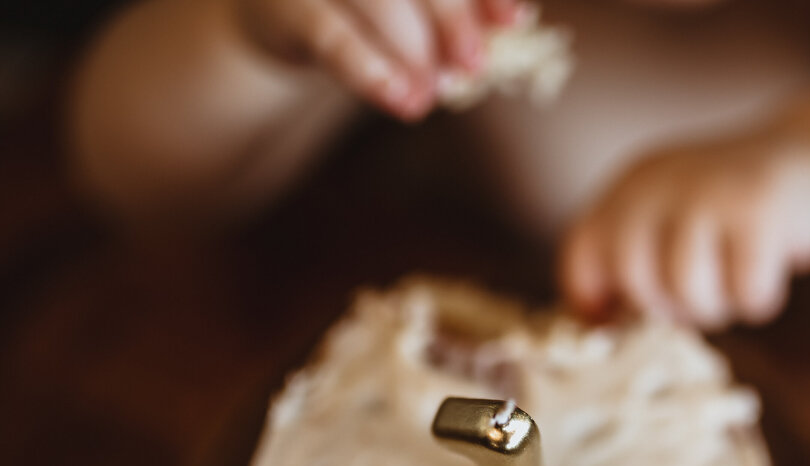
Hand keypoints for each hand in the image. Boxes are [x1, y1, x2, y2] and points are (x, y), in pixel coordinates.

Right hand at [234, 0, 522, 119]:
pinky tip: (397, 98)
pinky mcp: (284, 4)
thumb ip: (456, 9)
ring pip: (375, 0)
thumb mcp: (413, 4)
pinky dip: (367, 68)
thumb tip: (514, 29)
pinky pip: (330, 34)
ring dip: (412, 52)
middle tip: (472, 66)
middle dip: (451, 19)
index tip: (514, 22)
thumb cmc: (363, 6)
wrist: (281, 13)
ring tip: (429, 96)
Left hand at [560, 128, 809, 329]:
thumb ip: (633, 265)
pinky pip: (744, 289)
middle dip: (664, 309)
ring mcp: (709, 188)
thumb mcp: (671, 225)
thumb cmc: (731, 218)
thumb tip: (602, 332)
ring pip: (686, 288)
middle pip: (632, 276)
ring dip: (714, 309)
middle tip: (697, 304)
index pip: (583, 253)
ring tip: (731, 290)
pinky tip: (767, 275)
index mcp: (631, 186)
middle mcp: (660, 180)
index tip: (621, 323)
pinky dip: (758, 300)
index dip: (595, 301)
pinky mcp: (760, 206)